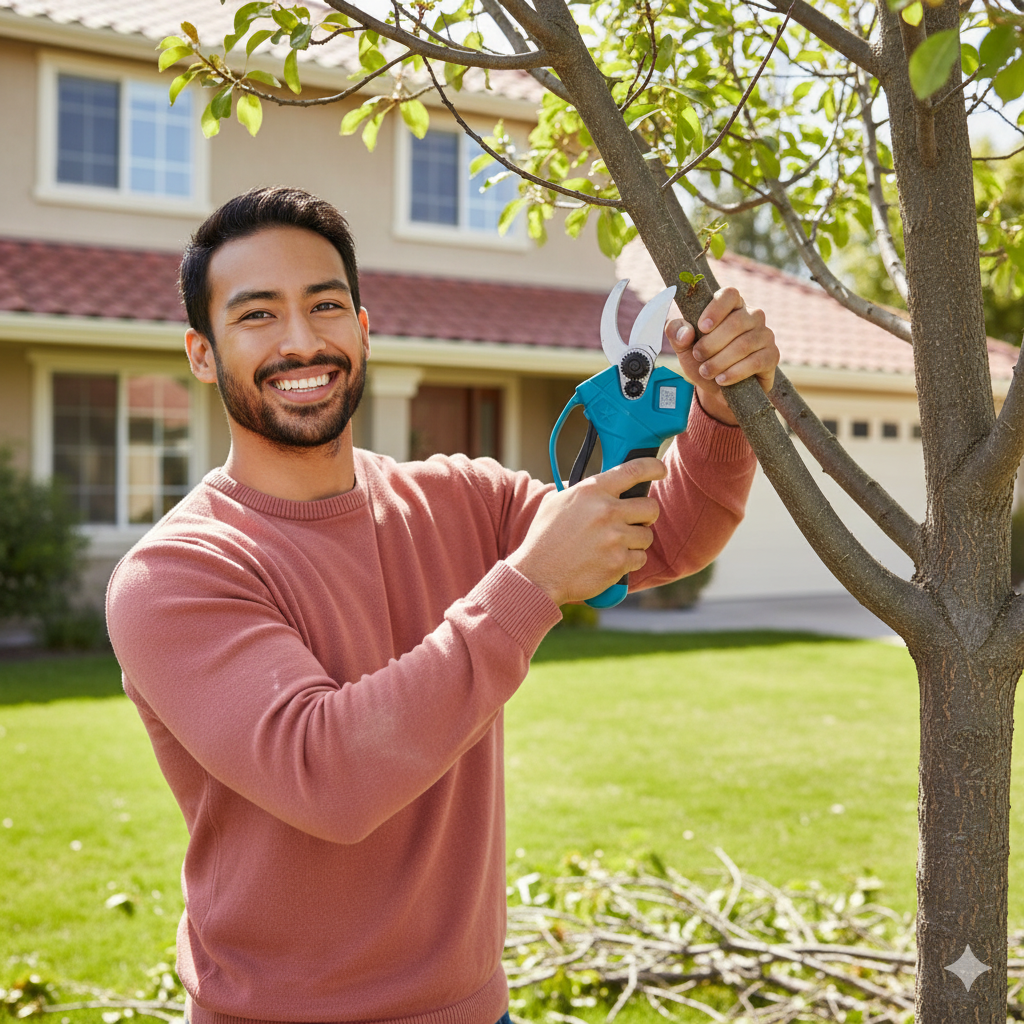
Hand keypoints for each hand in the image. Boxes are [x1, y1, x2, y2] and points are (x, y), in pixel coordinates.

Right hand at [508, 458, 666, 605]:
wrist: (537, 575)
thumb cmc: (544, 537)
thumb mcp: (557, 502)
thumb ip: (582, 491)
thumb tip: (603, 483)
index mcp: (592, 491)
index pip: (634, 470)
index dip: (653, 467)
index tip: (659, 470)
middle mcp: (606, 511)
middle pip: (650, 507)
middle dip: (646, 515)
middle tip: (635, 521)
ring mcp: (614, 538)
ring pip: (647, 535)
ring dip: (636, 541)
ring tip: (614, 545)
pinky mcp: (618, 562)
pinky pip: (640, 558)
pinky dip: (630, 561)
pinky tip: (610, 561)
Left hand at [667, 287, 778, 425]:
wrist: (717, 387)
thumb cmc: (702, 360)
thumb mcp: (683, 347)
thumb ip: (676, 333)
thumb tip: (686, 332)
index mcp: (731, 306)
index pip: (729, 294)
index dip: (716, 309)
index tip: (701, 327)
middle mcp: (752, 316)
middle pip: (736, 322)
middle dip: (712, 343)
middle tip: (697, 356)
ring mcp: (765, 335)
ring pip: (745, 344)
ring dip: (720, 361)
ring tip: (706, 371)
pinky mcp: (772, 356)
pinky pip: (756, 361)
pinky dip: (735, 372)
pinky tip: (722, 380)